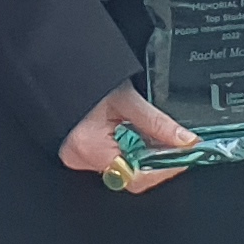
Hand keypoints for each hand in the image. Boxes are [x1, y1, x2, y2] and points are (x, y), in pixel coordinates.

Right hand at [61, 82, 196, 194]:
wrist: (59, 66)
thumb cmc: (83, 77)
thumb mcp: (126, 98)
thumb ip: (157, 123)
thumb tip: (185, 140)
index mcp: (90, 147)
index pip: (136, 177)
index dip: (164, 170)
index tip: (184, 158)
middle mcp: (81, 158)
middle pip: (130, 175)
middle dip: (157, 162)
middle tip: (176, 147)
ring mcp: (78, 157)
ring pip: (123, 169)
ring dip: (145, 156)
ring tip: (159, 139)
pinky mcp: (80, 151)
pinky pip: (112, 160)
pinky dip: (130, 151)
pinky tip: (140, 138)